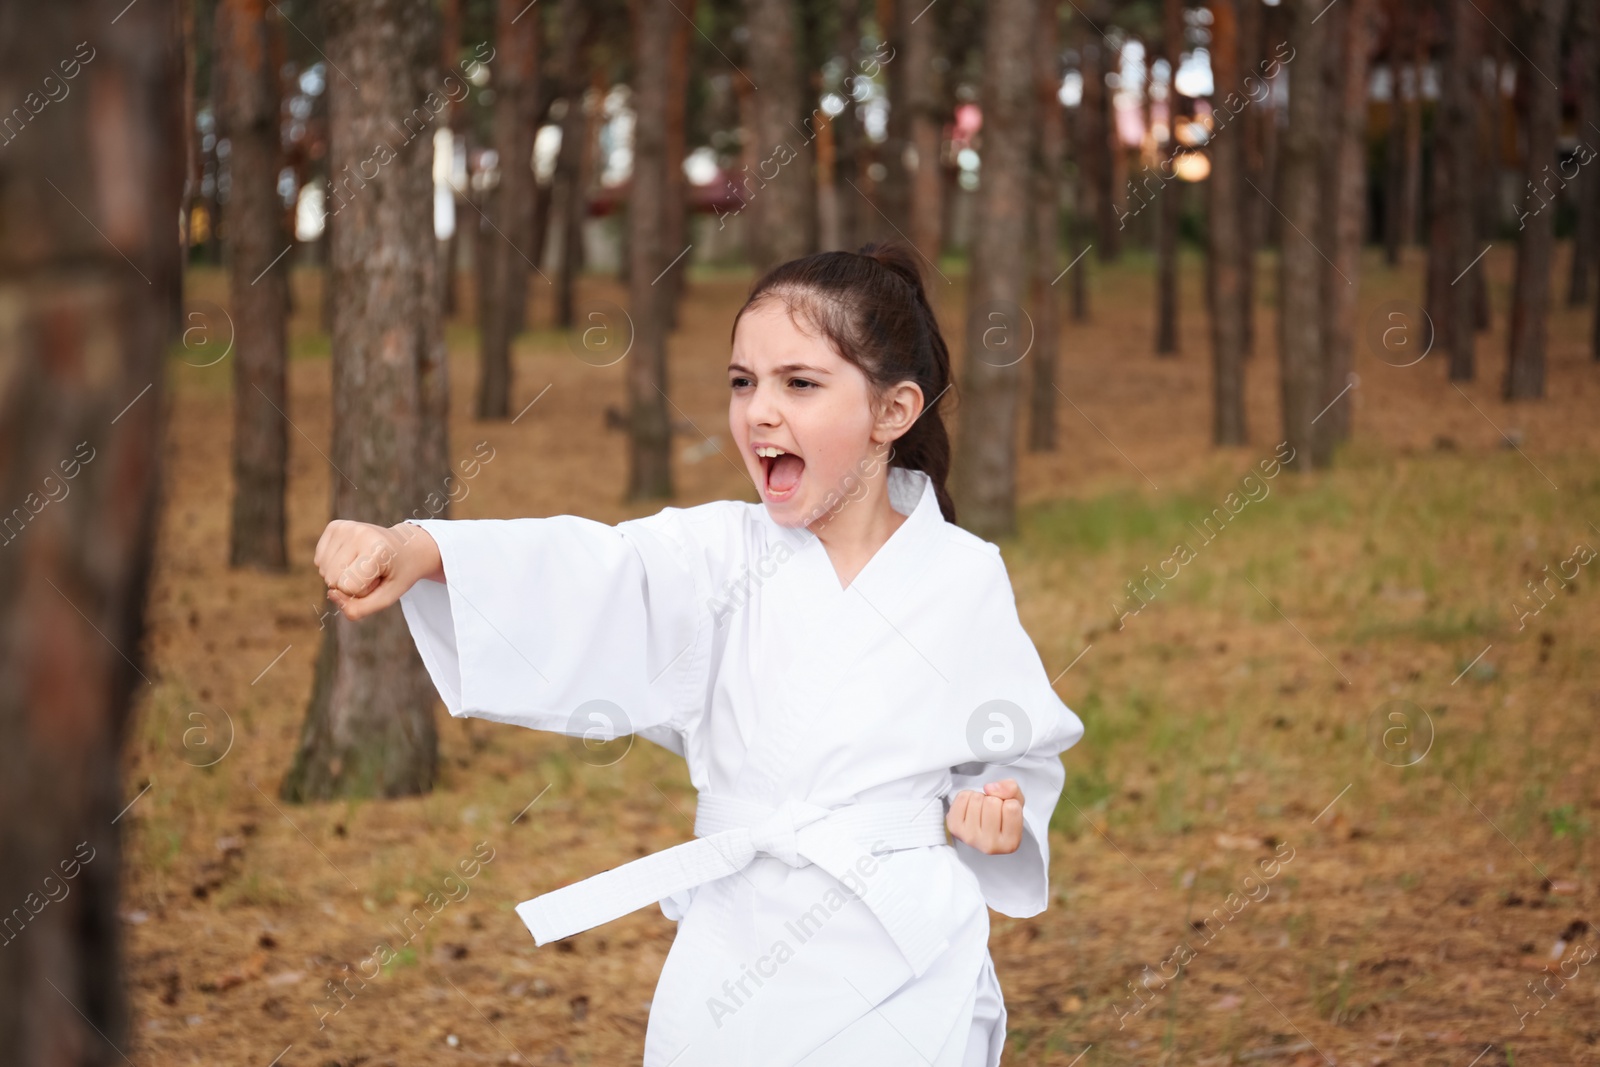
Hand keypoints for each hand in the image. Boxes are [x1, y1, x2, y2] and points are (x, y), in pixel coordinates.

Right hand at [314, 519, 442, 621]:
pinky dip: (333, 565)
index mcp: (377, 548)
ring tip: (364, 564)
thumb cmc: (397, 574)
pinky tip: (352, 557)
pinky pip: (319, 560)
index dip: (362, 591)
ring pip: (324, 571)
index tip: (379, 578)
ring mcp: (344, 527)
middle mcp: (358, 533)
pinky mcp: (334, 526)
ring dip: (342, 575)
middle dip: (351, 584)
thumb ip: (358, 609)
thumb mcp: (387, 598)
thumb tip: (331, 594)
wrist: (406, 546)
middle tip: (373, 572)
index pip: (348, 587)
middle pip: (332, 580)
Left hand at [945, 779, 1024, 854]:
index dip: (1009, 802)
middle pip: (992, 802)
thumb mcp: (1017, 802)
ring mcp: (970, 837)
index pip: (1011, 807)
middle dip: (994, 799)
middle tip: (992, 811)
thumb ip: (1012, 789)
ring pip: (977, 798)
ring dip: (980, 798)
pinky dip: (968, 796)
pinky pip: (962, 797)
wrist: (981, 830)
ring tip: (982, 810)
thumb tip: (989, 788)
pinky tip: (971, 808)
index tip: (1005, 813)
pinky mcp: (955, 827)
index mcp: (1010, 843)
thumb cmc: (1002, 818)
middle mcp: (989, 845)